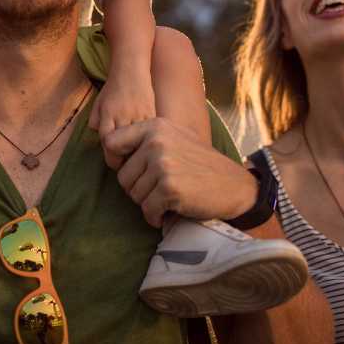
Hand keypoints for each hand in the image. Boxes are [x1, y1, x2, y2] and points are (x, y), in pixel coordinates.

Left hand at [88, 73, 155, 168]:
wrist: (131, 70)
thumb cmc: (113, 88)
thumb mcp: (98, 104)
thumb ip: (95, 123)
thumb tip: (102, 142)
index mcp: (108, 116)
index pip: (108, 146)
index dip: (112, 159)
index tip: (115, 162)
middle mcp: (123, 117)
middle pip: (124, 148)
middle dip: (125, 160)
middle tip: (128, 164)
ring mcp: (139, 116)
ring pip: (140, 144)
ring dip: (139, 153)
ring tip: (139, 157)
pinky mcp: (153, 114)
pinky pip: (151, 134)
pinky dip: (149, 142)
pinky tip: (149, 145)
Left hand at [103, 118, 256, 226]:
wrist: (235, 187)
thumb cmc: (201, 166)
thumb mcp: (176, 138)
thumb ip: (146, 139)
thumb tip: (108, 147)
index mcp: (155, 126)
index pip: (111, 143)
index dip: (117, 162)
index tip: (134, 173)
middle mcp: (156, 141)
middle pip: (122, 176)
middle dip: (138, 190)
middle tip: (159, 192)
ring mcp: (163, 164)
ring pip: (134, 195)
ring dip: (149, 204)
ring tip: (169, 198)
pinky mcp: (169, 188)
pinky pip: (147, 210)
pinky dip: (156, 217)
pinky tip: (170, 212)